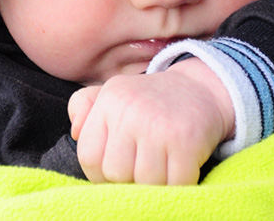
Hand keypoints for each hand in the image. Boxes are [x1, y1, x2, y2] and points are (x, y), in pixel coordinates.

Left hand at [68, 58, 234, 184]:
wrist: (198, 89)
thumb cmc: (148, 101)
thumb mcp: (113, 93)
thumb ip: (84, 107)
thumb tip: (75, 132)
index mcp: (109, 100)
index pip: (88, 156)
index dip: (100, 172)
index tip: (117, 168)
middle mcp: (130, 110)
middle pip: (115, 174)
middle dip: (129, 178)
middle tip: (143, 163)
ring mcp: (158, 125)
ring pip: (144, 183)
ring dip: (155, 183)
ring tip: (162, 162)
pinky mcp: (186, 141)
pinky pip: (174, 185)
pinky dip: (179, 184)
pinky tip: (180, 164)